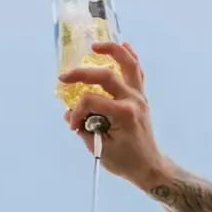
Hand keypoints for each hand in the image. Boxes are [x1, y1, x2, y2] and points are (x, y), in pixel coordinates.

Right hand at [60, 43, 170, 190]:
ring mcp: (139, 96)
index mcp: (124, 113)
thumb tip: (69, 114)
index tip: (74, 126)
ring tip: (95, 46)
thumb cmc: (125, 161)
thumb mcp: (100, 148)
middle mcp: (133, 100)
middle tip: (63, 78)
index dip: (77, 112)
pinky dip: (130, 58)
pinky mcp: (140, 97)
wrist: (148, 166)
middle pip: (105, 76)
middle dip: (81, 75)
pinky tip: (123, 45)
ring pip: (128, 65)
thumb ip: (83, 129)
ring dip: (112, 51)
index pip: (91, 101)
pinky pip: (137, 72)